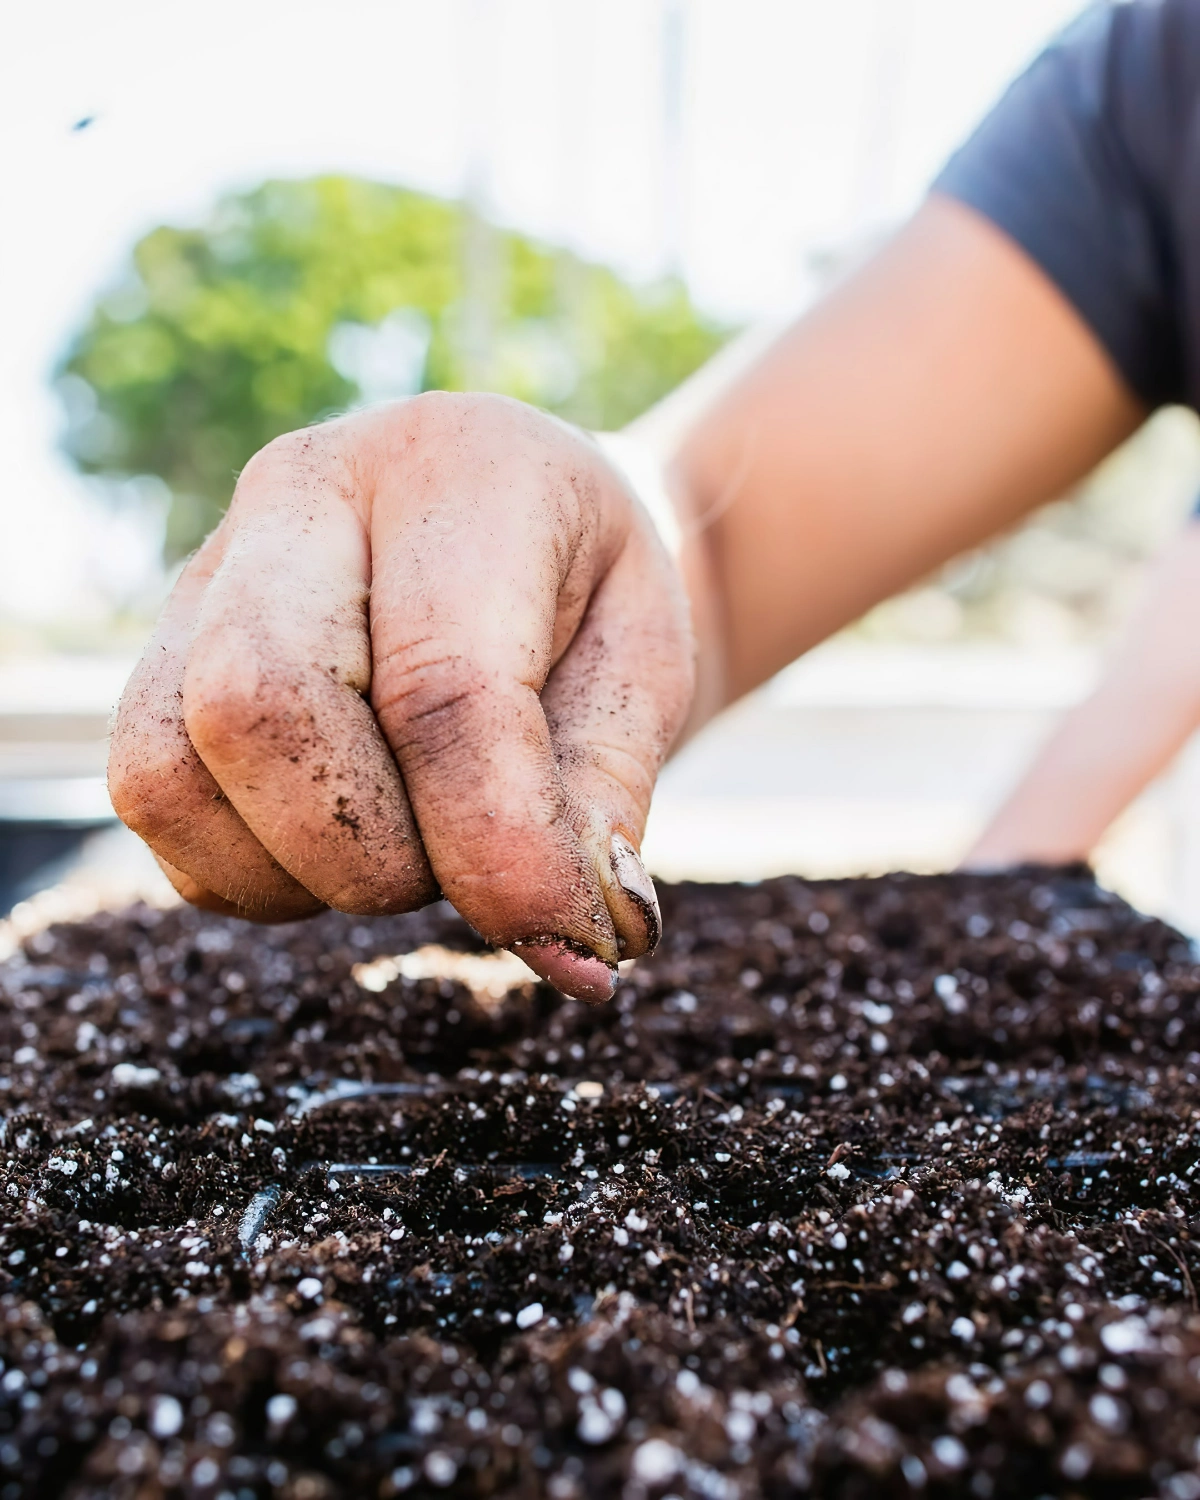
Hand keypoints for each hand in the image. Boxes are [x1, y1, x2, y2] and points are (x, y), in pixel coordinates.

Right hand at [108, 393, 694, 1000]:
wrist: (531, 532)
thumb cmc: (594, 602)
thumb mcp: (647, 672)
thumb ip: (603, 797)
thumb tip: (570, 948)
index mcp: (454, 470)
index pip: (442, 684)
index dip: (497, 842)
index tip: (568, 939)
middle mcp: (301, 494)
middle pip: (255, 705)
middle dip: (371, 852)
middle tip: (466, 866)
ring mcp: (208, 571)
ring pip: (167, 768)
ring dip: (300, 872)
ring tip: (407, 847)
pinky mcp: (162, 655)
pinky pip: (159, 810)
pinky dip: (252, 874)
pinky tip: (344, 839)